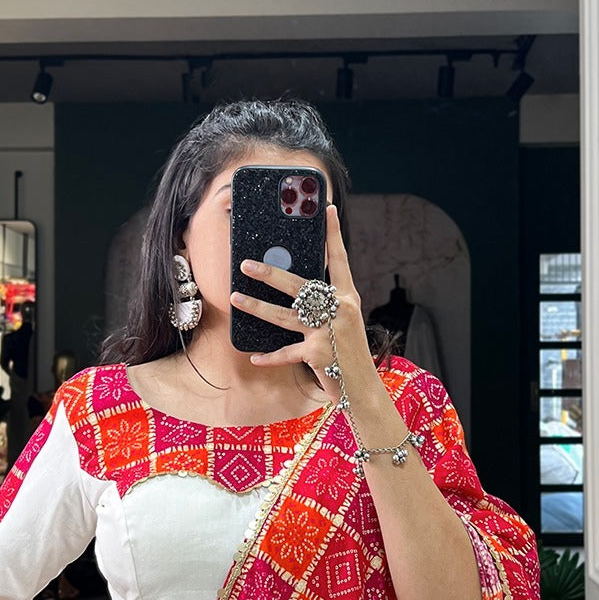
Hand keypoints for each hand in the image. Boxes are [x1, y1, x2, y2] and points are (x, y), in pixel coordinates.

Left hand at [228, 203, 373, 397]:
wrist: (363, 390)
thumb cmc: (350, 354)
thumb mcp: (344, 324)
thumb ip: (325, 306)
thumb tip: (298, 291)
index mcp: (348, 298)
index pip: (340, 260)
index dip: (333, 234)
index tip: (327, 209)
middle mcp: (340, 310)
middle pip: (300, 286)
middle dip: (270, 274)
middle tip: (246, 265)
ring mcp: (328, 332)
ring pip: (285, 316)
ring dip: (257, 307)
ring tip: (235, 298)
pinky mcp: (317, 355)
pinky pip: (287, 353)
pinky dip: (270, 357)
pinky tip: (253, 356)